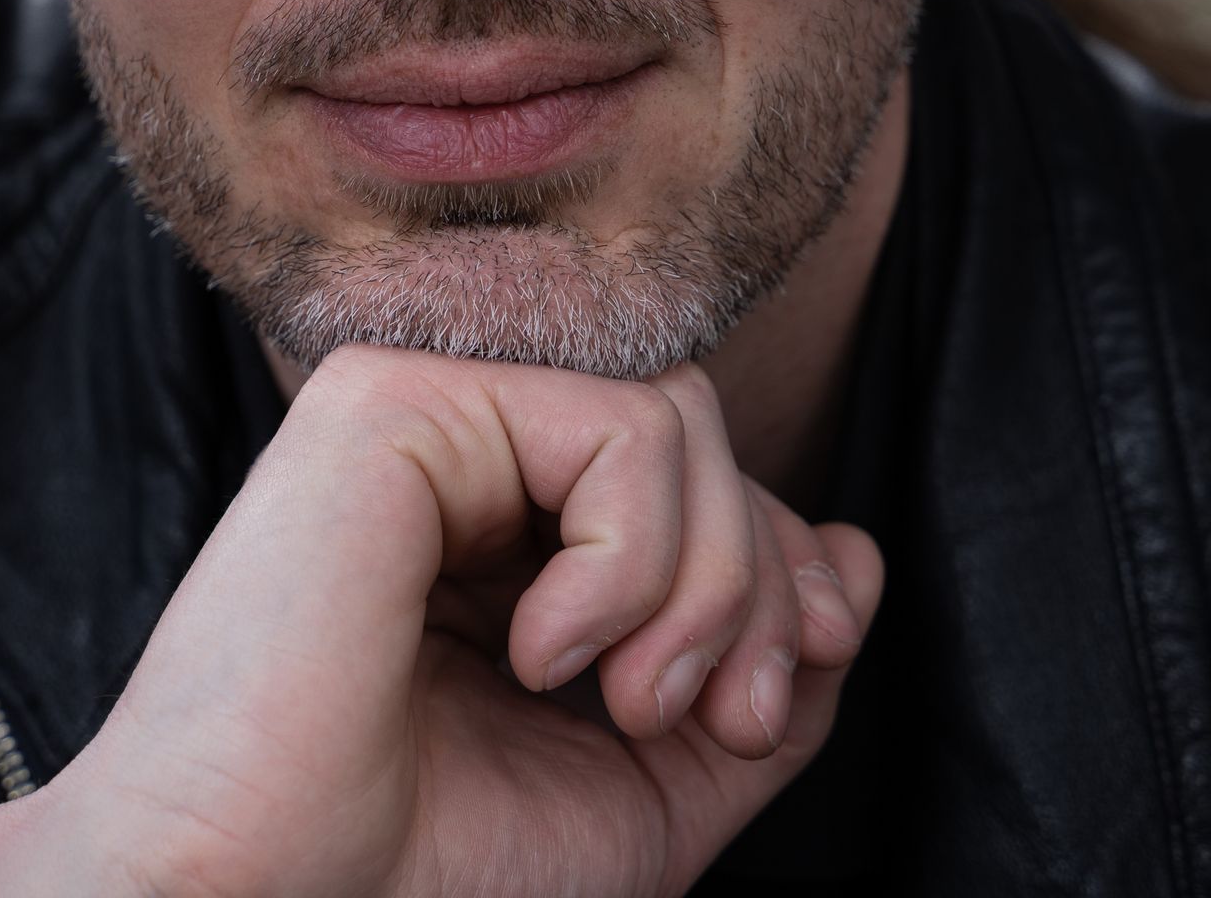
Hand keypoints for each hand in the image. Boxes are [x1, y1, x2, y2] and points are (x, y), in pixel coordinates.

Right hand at [0, 347, 881, 897]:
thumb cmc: (424, 866)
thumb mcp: (646, 780)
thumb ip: (755, 675)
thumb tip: (858, 556)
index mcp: (501, 528)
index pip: (694, 477)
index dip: (773, 570)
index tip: (766, 700)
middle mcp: (460, 450)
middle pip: (697, 437)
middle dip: (753, 583)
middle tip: (712, 717)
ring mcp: (423, 411)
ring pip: (672, 420)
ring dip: (703, 582)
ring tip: (625, 699)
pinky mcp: (396, 402)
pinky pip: (617, 428)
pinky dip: (634, 561)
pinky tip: (543, 652)